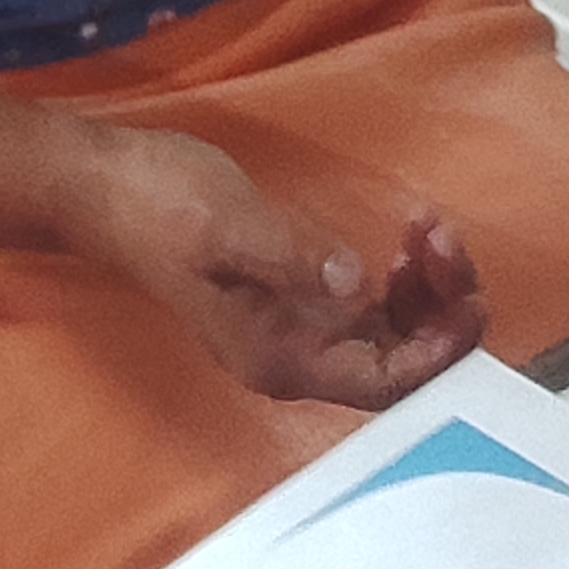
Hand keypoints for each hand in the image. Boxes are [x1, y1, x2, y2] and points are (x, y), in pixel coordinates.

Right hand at [55, 122, 484, 406]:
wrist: (102, 186)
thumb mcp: (225, 228)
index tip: (466, 293)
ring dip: (426, 292)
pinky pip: (372, 308)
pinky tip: (409, 236)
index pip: (386, 382)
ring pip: (392, 335)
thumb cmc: (159, 206)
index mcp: (280, 359)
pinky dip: (403, 279)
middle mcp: (296, 359)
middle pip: (399, 363)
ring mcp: (297, 329)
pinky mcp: (296, 296)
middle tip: (444, 238)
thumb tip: (354, 285)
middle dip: (439, 311)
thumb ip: (290, 259)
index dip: (437, 349)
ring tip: (429, 227)